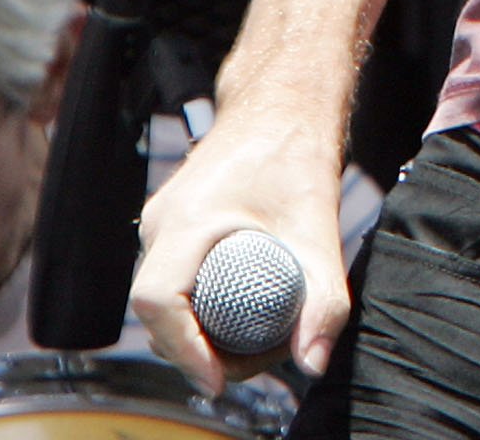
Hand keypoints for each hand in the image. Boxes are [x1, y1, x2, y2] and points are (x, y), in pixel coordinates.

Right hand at [131, 114, 350, 390]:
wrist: (283, 100)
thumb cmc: (297, 151)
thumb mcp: (318, 227)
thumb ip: (323, 296)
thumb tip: (313, 362)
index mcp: (183, 220)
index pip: (156, 302)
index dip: (182, 350)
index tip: (219, 380)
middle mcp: (160, 224)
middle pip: (156, 312)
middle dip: (198, 350)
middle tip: (254, 365)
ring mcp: (161, 224)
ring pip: (163, 299)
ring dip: (199, 331)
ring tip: (257, 343)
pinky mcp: (174, 226)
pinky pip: (173, 281)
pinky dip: (201, 306)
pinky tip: (245, 314)